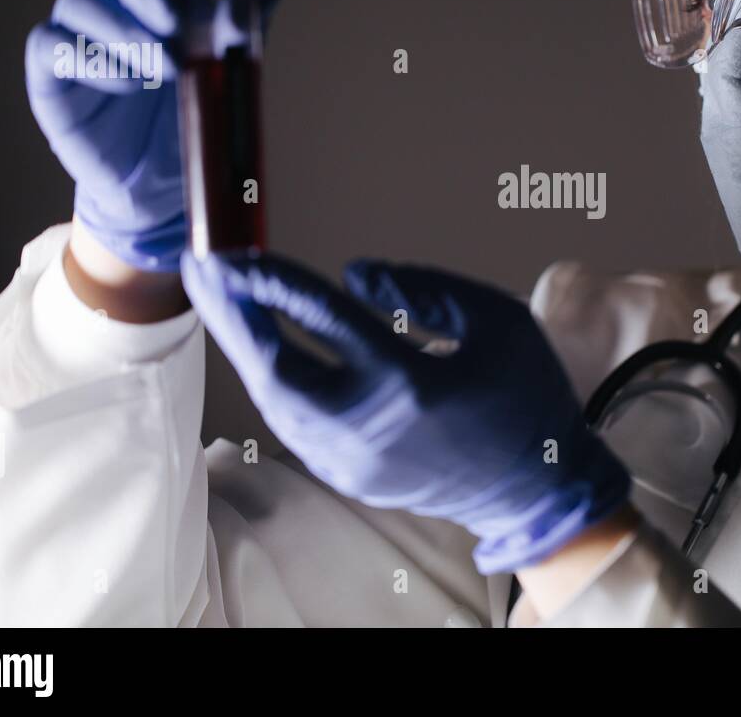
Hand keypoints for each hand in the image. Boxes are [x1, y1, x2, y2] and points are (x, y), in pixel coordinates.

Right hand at [25, 0, 280, 271]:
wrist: (166, 186)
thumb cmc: (196, 113)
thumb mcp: (231, 68)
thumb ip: (244, 26)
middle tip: (178, 15)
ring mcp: (78, 29)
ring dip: (128, 29)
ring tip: (169, 68)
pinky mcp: (52, 72)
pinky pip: (54, 45)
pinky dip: (97, 60)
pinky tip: (133, 85)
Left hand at [180, 251, 632, 573]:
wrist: (538, 486)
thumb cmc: (526, 394)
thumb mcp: (496, 320)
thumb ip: (425, 288)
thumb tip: (355, 275)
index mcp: (410, 382)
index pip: (325, 320)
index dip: (276, 281)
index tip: (238, 254)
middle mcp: (369, 428)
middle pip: (274, 370)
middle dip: (232, 317)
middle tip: (201, 273)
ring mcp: (354, 461)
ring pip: (275, 403)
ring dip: (246, 350)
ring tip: (225, 304)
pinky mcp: (351, 478)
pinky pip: (295, 425)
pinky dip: (274, 383)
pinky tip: (265, 350)